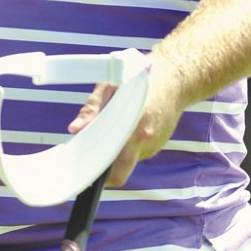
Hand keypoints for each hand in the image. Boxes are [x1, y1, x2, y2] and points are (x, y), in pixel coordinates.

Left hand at [67, 54, 184, 186]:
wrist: (175, 78)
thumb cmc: (139, 78)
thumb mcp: (110, 87)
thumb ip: (92, 110)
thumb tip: (75, 129)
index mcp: (134, 132)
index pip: (116, 170)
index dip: (99, 172)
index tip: (85, 168)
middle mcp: (146, 144)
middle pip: (121, 169)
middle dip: (106, 165)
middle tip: (91, 152)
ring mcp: (154, 146)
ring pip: (128, 158)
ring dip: (117, 149)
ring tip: (112, 126)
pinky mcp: (158, 144)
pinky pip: (137, 150)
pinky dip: (128, 142)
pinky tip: (127, 124)